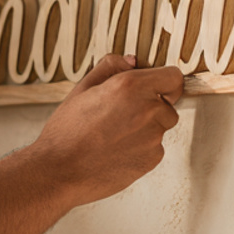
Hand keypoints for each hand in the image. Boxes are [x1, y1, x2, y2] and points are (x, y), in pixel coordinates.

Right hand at [31, 54, 183, 208]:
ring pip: (160, 128)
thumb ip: (109, 68)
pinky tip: (115, 151)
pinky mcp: (152, 159)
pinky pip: (154, 148)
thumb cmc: (66, 133)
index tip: (155, 89)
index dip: (164, 82)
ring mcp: (153, 136)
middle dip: (151, 108)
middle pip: (168, 105)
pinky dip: (140, 149)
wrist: (60, 172)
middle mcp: (147, 109)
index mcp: (130, 86)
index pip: (173, 77)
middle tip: (120, 116)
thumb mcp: (80, 90)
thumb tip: (131, 61)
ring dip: (145, 129)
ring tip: (113, 136)